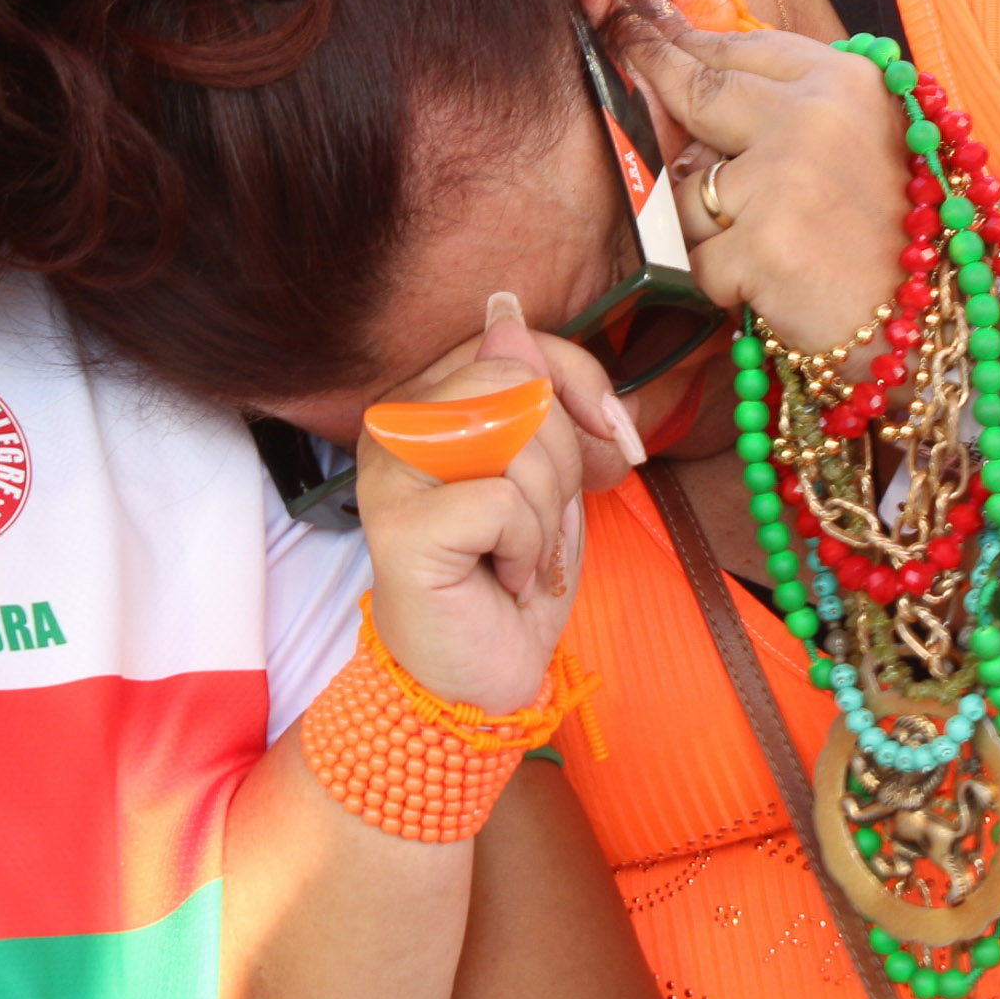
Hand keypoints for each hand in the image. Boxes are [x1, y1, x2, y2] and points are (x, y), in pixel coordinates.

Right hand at [354, 297, 630, 713]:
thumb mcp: (550, 473)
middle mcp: (394, 423)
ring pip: (514, 436)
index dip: (577, 383)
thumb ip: (541, 398)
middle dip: (562, 461)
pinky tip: (503, 577)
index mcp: (428, 399)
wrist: (479, 676)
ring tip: (518, 553)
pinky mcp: (397, 524)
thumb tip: (511, 321)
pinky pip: (503, 501)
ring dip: (546, 512)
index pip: (514, 344)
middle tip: (542, 522)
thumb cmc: (511, 572)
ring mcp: (389, 470)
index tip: (610, 439)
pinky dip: (527, 549)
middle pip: (518, 386)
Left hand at [607, 0, 908, 355]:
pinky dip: (720, 280)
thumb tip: (699, 60)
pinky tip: (769, 287)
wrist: (930, 328)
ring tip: (766, 246)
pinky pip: (695, 256)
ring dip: (705, 225)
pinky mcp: (760, 244)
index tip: (637, 21)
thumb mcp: (865, 141)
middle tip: (617, 45)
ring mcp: (784, 178)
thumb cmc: (893, 239)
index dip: (682, 40)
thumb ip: (796, 101)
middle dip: (649, 72)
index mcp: (846, 84)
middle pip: (695, 90)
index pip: (741, 49)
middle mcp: (814, 117)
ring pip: (685, 187)